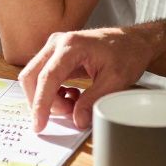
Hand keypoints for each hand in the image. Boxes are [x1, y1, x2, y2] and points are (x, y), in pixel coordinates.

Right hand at [19, 26, 157, 131]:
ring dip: (49, 98)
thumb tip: (77, 120)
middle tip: (65, 114)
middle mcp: (57, 44)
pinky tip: (72, 96)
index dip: (41, 103)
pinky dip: (52, 93)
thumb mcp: (115, 80)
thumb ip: (93, 100)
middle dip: (41, 102)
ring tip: (73, 105)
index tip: (39, 124)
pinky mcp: (56, 56)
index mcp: (71, 46)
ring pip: (35, 78)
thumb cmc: (126, 53)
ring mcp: (55, 48)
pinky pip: (44, 78)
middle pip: (32, 76)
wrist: (133, 41)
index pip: (47, 77)